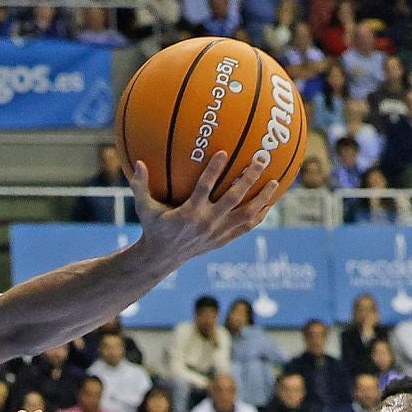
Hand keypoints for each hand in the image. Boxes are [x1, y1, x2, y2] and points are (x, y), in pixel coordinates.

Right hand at [128, 147, 281, 267]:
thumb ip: (140, 185)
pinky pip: (246, 227)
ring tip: (275, 182)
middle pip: (233, 199)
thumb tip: (136, 163)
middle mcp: (207, 223)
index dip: (213, 171)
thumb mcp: (144, 207)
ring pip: (246, 214)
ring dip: (262, 198)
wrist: (163, 258)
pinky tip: (270, 204)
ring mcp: (218, 232)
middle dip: (248, 179)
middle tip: (260, 161)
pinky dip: (259, 216)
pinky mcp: (223, 240)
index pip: (204, 188)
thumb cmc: (154, 227)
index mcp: (188, 213)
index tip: (223, 152)